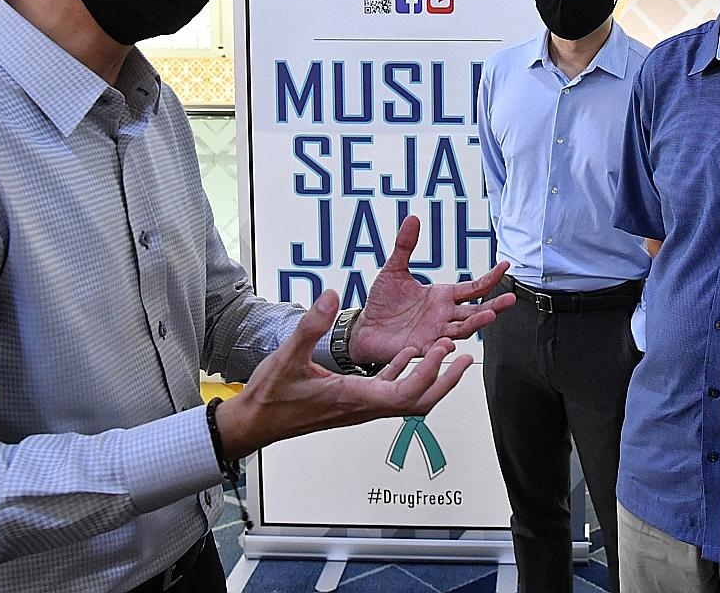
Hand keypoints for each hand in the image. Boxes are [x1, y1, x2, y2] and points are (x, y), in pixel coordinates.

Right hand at [215, 289, 467, 458]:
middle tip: (464, 357)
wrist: (255, 423)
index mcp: (354, 398)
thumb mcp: (287, 356)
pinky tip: (410, 353)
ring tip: (449, 351)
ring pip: (408, 397)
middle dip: (444, 381)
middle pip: (418, 402)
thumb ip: (310, 325)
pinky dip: (405, 372)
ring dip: (430, 377)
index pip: (405, 393)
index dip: (429, 373)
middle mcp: (364, 406)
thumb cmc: (270, 396)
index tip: (443, 349)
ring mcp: (361, 406)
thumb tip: (331, 295)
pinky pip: (390, 389)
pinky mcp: (354, 401)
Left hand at [348, 215, 513, 364]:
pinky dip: (444, 345)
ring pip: (463, 329)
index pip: (473, 288)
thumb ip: (405, 246)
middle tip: (511, 299)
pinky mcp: (421, 347)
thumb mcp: (394, 270)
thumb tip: (412, 217)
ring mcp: (435, 332)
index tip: (506, 265)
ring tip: (489, 316)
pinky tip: (450, 341)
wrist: (364, 329)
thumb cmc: (382, 302)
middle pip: (476, 310)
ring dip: (477, 323)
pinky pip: (436, 348)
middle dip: (494, 306)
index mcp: (442, 296)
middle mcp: (444, 315)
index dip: (490, 278)